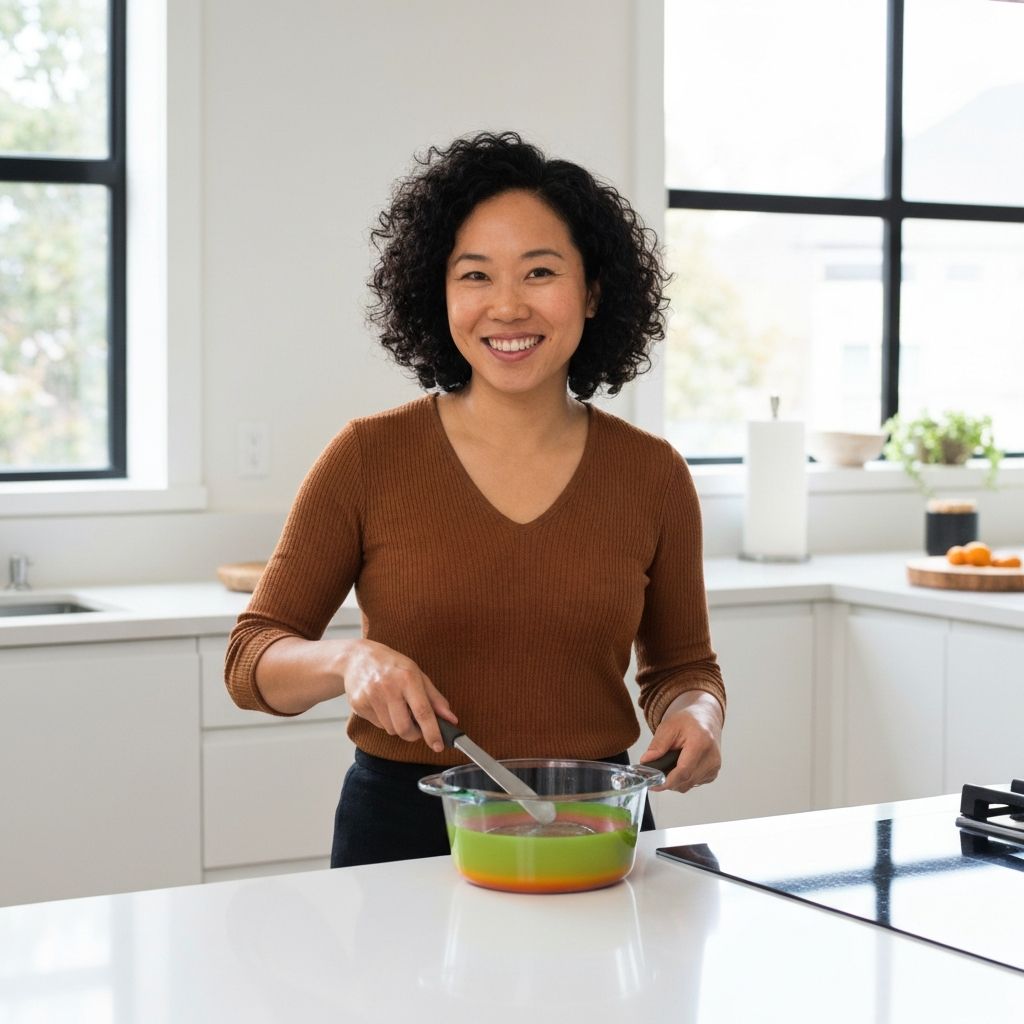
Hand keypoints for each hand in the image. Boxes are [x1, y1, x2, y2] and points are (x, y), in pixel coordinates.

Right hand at [342, 639, 456, 752]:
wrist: (358, 658)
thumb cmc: (392, 665)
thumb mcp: (417, 674)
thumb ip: (435, 698)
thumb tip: (451, 719)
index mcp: (407, 678)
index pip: (422, 711)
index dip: (432, 732)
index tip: (438, 746)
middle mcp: (388, 687)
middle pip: (404, 728)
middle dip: (414, 734)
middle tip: (416, 727)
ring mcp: (371, 696)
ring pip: (391, 729)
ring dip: (397, 725)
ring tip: (395, 707)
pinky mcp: (358, 704)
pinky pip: (378, 725)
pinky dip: (384, 720)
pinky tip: (381, 704)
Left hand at [640, 691, 722, 792]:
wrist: (706, 718)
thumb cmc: (688, 721)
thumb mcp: (668, 726)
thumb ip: (657, 745)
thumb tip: (646, 761)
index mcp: (701, 743)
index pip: (684, 771)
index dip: (667, 781)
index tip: (653, 783)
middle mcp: (711, 757)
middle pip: (686, 781)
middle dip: (668, 782)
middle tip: (654, 776)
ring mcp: (714, 767)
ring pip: (689, 785)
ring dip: (676, 781)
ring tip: (667, 767)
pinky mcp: (713, 773)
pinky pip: (694, 783)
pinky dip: (684, 779)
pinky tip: (679, 767)